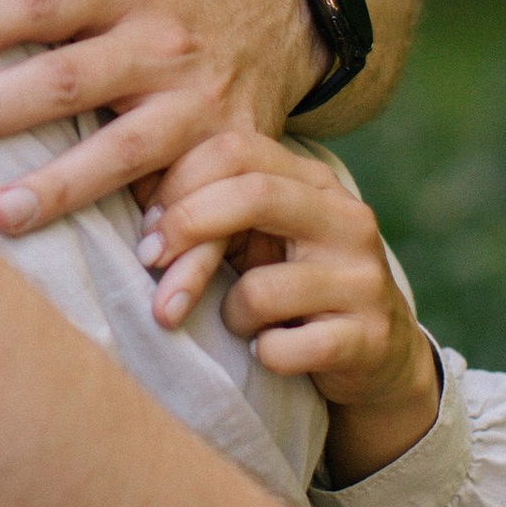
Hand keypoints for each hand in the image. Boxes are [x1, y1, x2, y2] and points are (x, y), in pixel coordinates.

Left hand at [0, 0, 328, 234]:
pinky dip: (186, 254)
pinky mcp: (229, 158)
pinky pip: (206, 214)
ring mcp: (197, 109)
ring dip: (65, 189)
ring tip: (0, 217)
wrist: (296, 5)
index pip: (42, 2)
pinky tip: (150, 289)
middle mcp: (159, 48)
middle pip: (68, 83)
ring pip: (127, 155)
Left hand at [137, 128, 435, 472]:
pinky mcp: (369, 338)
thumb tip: (126, 188)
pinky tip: (270, 354)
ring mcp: (363, 279)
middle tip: (151, 262)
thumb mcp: (260, 237)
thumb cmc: (294, 287)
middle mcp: (347, 219)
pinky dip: (265, 356)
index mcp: (315, 183)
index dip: (178, 182)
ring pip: (261, 289)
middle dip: (186, 226)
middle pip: (253, 194)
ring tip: (243, 323)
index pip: (237, 149)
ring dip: (230, 313)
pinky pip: (285, 349)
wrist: (379, 354)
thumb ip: (214, 209)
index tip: (146, 225)